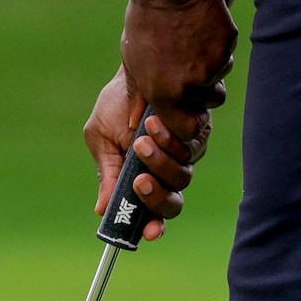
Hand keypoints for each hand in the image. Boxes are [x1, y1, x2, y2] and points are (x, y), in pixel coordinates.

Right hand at [83, 67, 210, 241]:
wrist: (134, 67)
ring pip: (183, 175)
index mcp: (145, 177)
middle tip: (139, 179)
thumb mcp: (102, 138)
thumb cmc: (117, 104)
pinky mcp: (199, 129)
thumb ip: (108, 174)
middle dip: (156, 195)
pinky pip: (191, 145)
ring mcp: (186, 151)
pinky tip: (152, 120)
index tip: (149, 233)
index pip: (155, 212)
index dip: (154, 226)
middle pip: (174, 203)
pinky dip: (171, 137)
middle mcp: (169, 170)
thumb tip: (102, 210)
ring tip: (141, 137)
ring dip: (160, 160)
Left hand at [120, 0, 236, 140]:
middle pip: (211, 101)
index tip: (186, 107)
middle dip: (205, 88)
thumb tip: (134, 122)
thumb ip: (139, 96)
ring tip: (191, 41)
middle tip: (189, 64)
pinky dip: (218, 43)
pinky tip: (201, 27)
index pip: (187, 129)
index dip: (189, 120)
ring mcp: (213, 64)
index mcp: (166, 94)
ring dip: (211, 64)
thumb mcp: (133, 63)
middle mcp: (192, 85)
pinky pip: (227, 51)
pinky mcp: (227, 44)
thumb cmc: (144, 25)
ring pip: (220, 74)